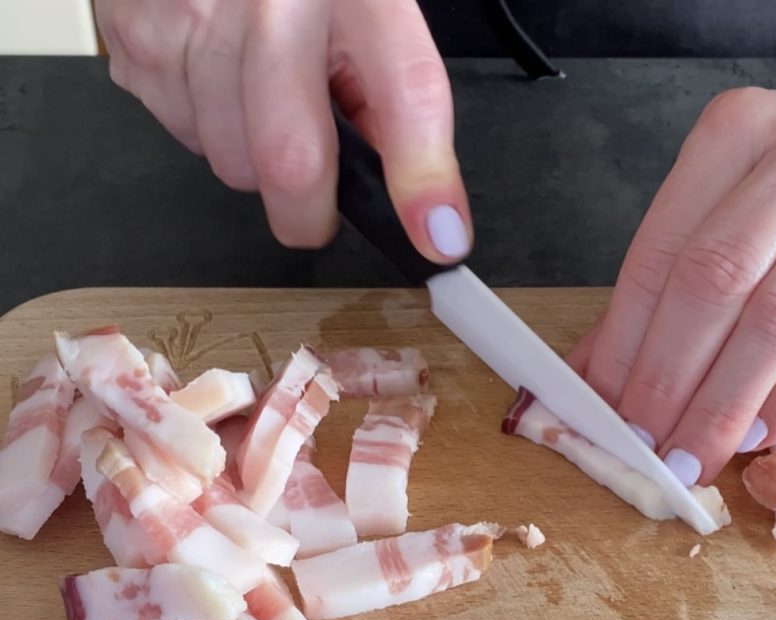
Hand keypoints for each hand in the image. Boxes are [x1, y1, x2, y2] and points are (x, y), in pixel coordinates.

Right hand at [96, 0, 471, 257]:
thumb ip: (390, 97)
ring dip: (253, 159)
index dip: (423, 181)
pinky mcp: (137, 38)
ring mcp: (193, 13)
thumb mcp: (365, 10)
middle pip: (290, 159)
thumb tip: (408, 194)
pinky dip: (207, 126)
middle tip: (317, 210)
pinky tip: (217, 76)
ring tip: (260, 94)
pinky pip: (184, 136)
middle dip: (309, 215)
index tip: (438, 239)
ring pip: (232, 163)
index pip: (407, 94)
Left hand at [571, 87, 775, 485]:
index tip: (605, 412)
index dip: (626, 343)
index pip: (661, 253)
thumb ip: (656, 300)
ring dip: (727, 401)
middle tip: (647, 447)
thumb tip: (588, 386)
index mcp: (735, 131)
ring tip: (696, 455)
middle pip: (716, 280)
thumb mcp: (725, 228)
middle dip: (670, 379)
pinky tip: (761, 433)